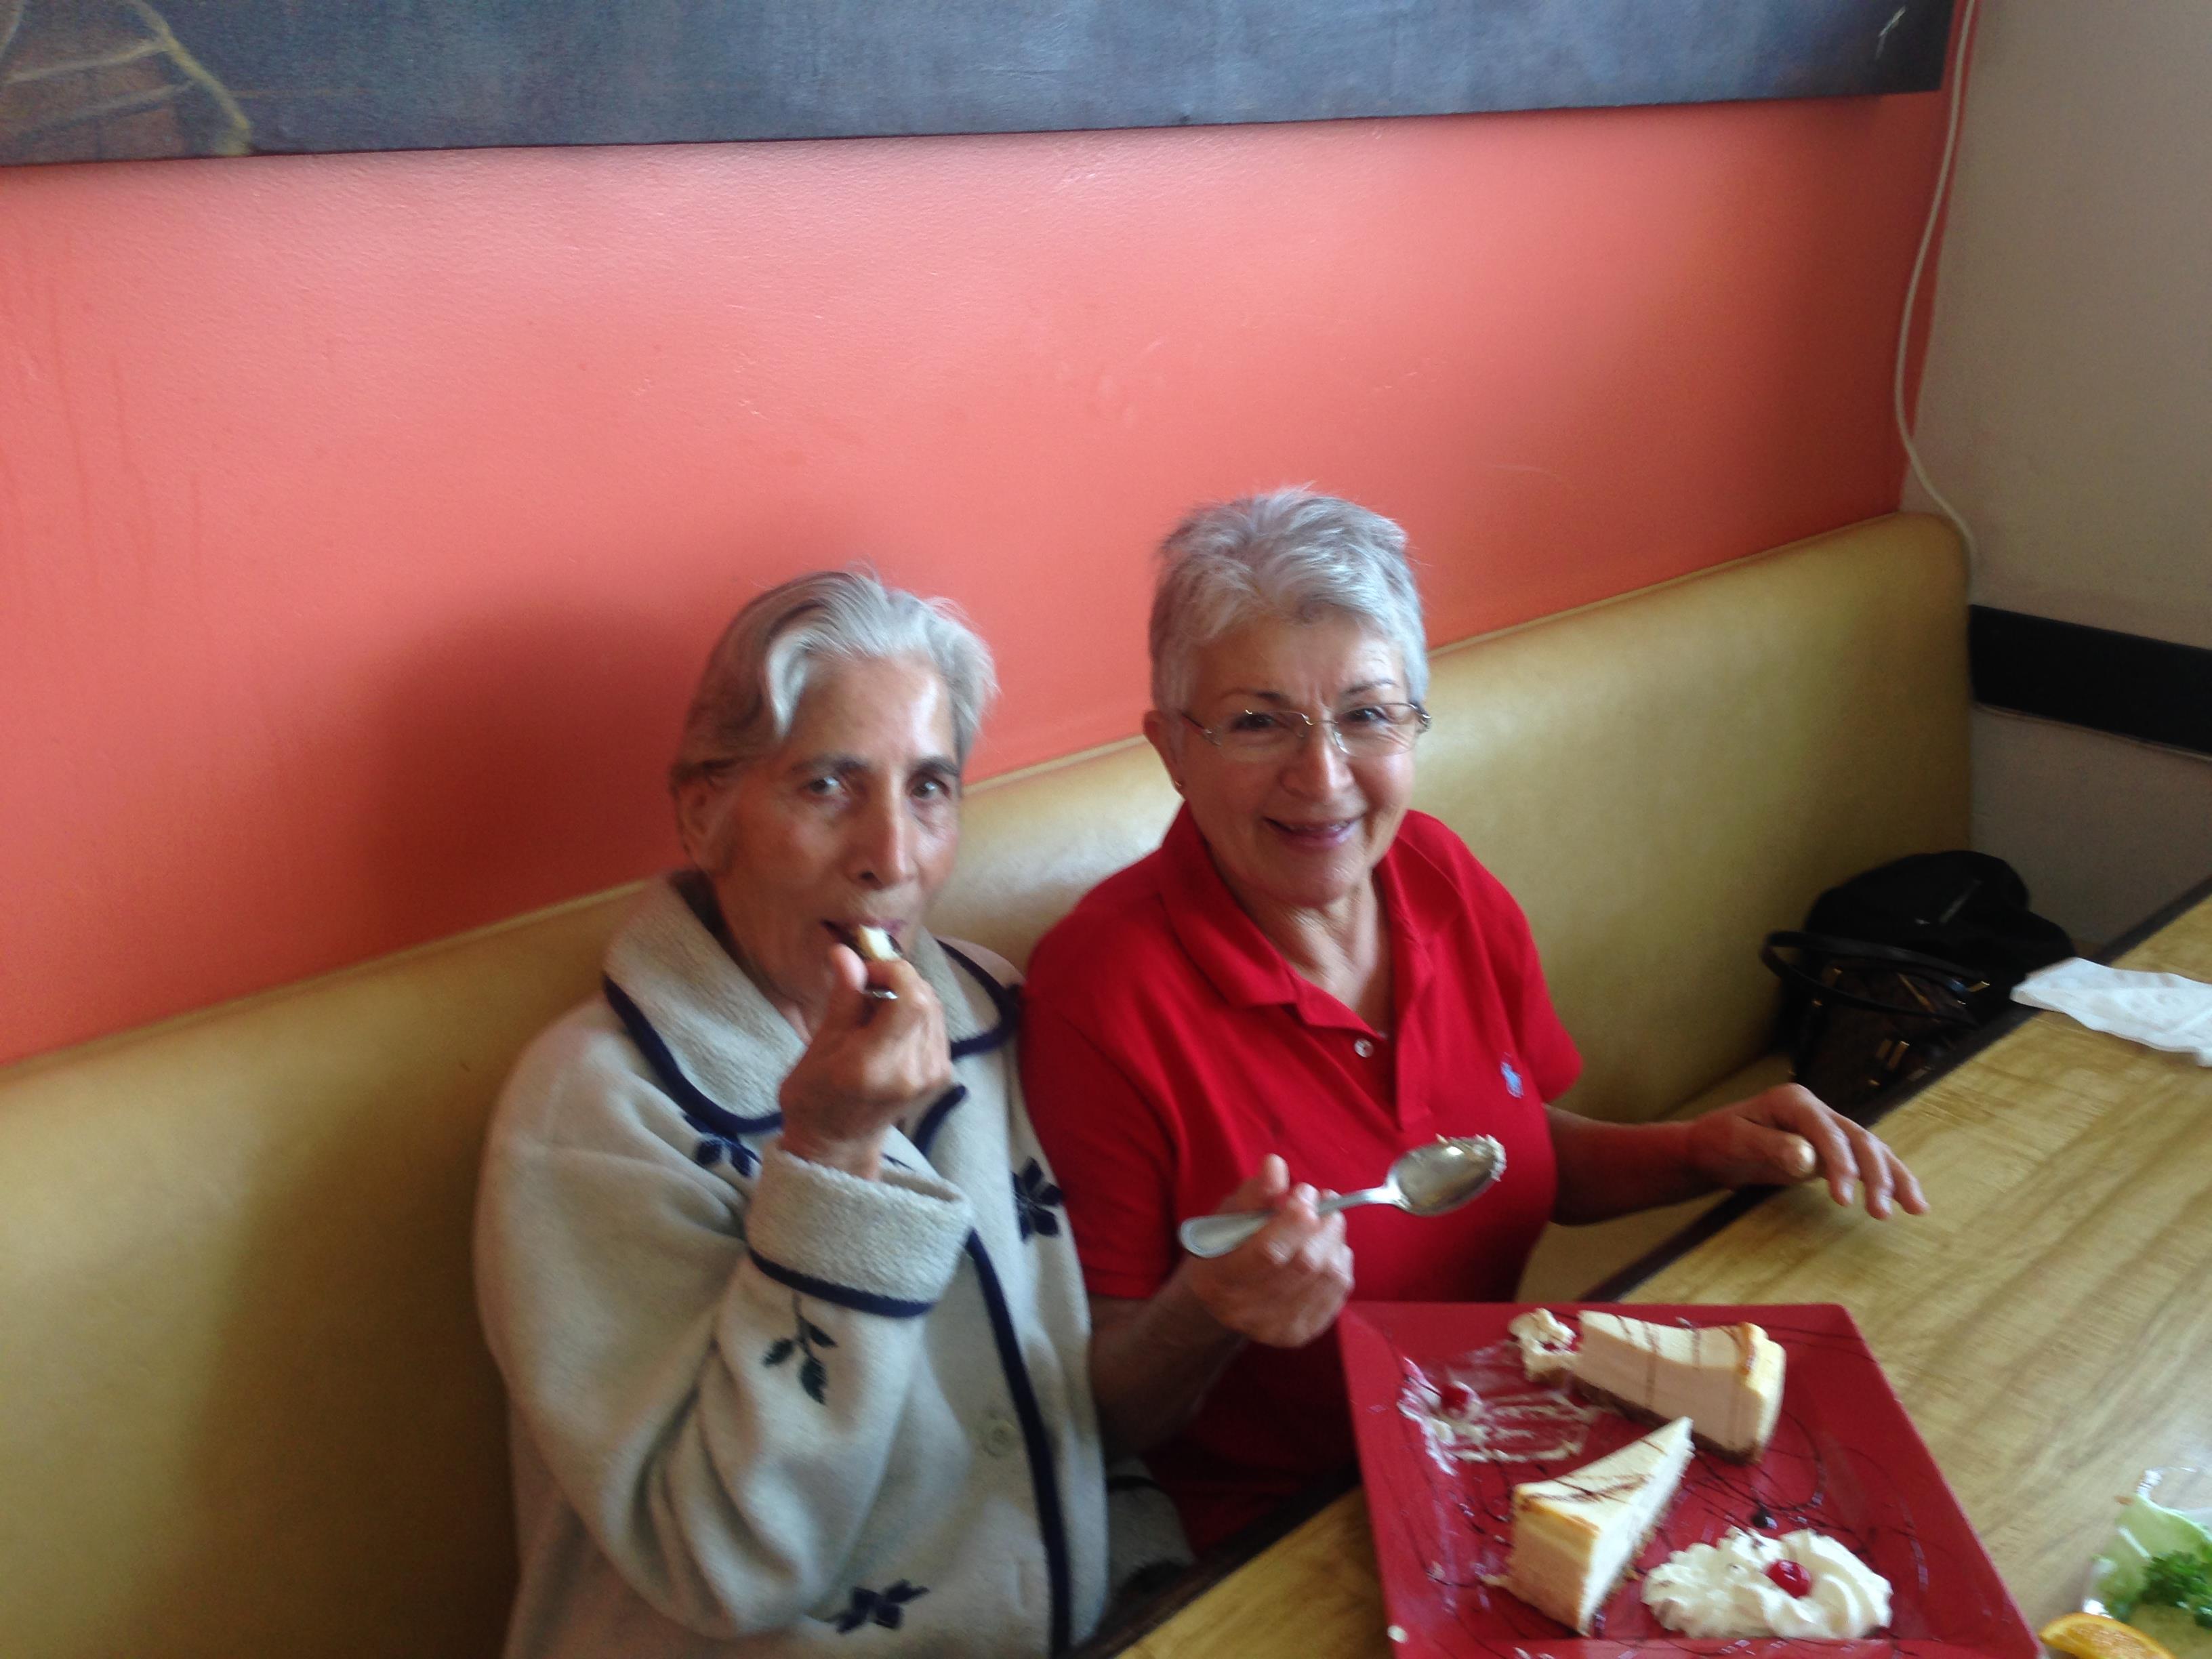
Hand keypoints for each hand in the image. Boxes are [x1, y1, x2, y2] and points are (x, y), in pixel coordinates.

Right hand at [776, 946, 951, 1179]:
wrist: (837, 1143)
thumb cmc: (816, 1096)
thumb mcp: (820, 1045)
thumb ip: (844, 997)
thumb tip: (847, 952)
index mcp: (877, 1065)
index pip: (910, 997)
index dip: (891, 971)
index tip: (864, 971)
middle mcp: (913, 1070)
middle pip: (925, 999)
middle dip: (898, 980)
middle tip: (867, 984)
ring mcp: (933, 1075)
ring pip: (934, 1008)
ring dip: (908, 995)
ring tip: (875, 1007)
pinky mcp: (941, 1074)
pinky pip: (936, 1025)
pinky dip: (916, 1013)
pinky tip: (891, 1023)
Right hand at [1182, 1155, 1353, 1347]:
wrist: (1225, 1296)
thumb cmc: (1227, 1246)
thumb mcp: (1229, 1215)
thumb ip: (1253, 1192)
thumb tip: (1276, 1166)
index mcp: (1218, 1278)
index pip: (1269, 1252)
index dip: (1295, 1218)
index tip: (1305, 1192)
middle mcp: (1245, 1311)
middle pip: (1304, 1264)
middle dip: (1322, 1225)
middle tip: (1324, 1200)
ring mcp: (1276, 1328)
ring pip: (1327, 1276)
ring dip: (1335, 1240)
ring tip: (1327, 1221)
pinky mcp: (1302, 1333)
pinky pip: (1339, 1291)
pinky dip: (1341, 1261)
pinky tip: (1329, 1248)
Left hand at [1687, 1083, 1927, 1217]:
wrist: (1710, 1148)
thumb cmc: (1718, 1140)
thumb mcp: (1735, 1140)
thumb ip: (1771, 1146)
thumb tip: (1809, 1159)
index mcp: (1793, 1101)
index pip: (1828, 1131)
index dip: (1840, 1164)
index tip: (1843, 1200)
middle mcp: (1816, 1111)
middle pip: (1858, 1139)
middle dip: (1875, 1175)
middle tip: (1879, 1213)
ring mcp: (1827, 1130)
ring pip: (1871, 1150)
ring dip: (1894, 1178)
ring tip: (1916, 1208)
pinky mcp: (1831, 1152)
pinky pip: (1865, 1164)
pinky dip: (1887, 1180)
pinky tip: (1908, 1202)